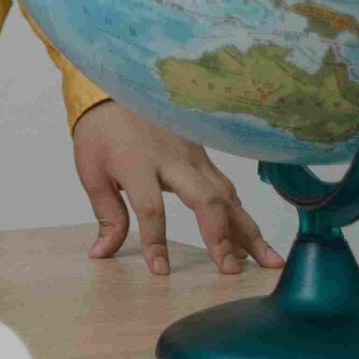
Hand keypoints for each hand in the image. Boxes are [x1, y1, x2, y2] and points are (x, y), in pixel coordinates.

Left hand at [73, 101, 284, 274]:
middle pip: (205, 198)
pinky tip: (252, 240)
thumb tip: (102, 253)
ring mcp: (193, 154)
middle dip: (221, 236)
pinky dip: (241, 215)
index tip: (161, 270)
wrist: (115, 88)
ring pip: (226, 194)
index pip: (150, 207)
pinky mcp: (204, 154)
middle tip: (230, 270)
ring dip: (247, 229)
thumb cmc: (100, 133)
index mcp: (136, 163)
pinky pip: (226, 187)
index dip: (156, 241)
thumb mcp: (91, 172)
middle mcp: (171, 158)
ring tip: (267, 262)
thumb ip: (106, 214)